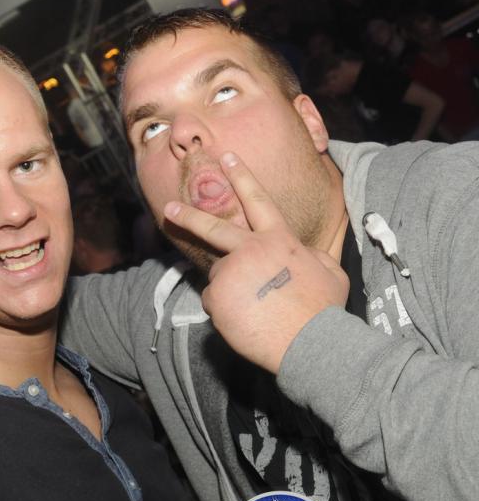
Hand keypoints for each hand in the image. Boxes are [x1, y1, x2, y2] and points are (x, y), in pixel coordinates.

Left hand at [164, 152, 348, 373]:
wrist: (309, 342)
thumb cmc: (323, 309)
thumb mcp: (331, 272)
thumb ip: (312, 256)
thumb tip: (305, 253)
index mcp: (278, 240)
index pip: (258, 199)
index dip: (242, 176)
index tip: (227, 157)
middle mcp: (249, 249)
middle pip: (212, 227)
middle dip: (188, 216)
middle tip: (169, 209)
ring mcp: (230, 272)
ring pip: (221, 278)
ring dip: (233, 292)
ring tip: (257, 311)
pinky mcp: (216, 297)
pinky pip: (215, 303)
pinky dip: (226, 313)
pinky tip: (246, 322)